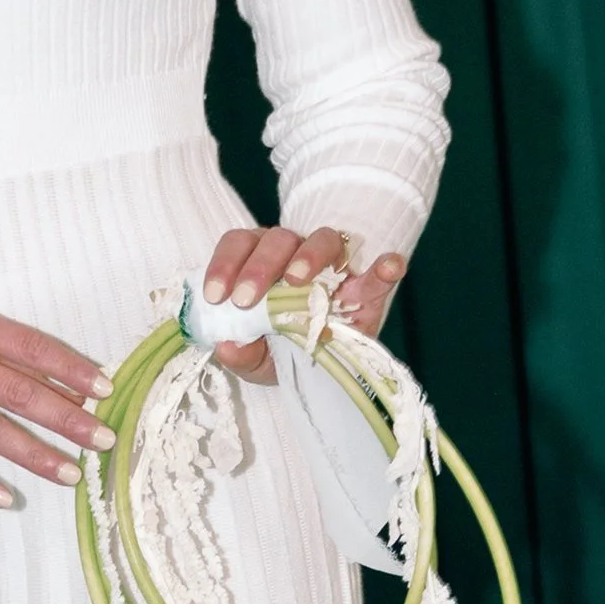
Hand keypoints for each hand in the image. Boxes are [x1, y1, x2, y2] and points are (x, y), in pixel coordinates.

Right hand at [0, 284, 113, 506]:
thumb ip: (5, 350)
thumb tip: (64, 382)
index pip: (32, 347)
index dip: (71, 370)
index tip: (105, 391)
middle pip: (18, 392)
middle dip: (67, 419)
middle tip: (103, 440)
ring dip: (34, 455)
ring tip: (70, 474)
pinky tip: (5, 497)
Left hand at [197, 225, 407, 380]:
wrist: (324, 365)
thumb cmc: (282, 349)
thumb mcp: (257, 361)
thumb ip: (241, 355)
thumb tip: (227, 346)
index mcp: (260, 262)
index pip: (240, 244)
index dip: (224, 264)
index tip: (216, 296)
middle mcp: (294, 254)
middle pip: (278, 238)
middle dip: (259, 266)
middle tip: (246, 299)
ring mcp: (335, 267)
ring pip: (323, 239)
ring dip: (308, 255)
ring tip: (297, 280)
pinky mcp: (368, 287)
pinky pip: (378, 271)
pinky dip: (385, 267)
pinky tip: (388, 267)